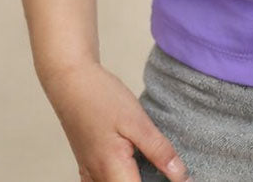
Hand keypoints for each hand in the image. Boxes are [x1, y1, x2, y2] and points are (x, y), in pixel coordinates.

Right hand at [41, 59, 192, 181]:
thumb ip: (159, 151)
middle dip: (148, 181)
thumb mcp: (138, 121)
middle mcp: (98, 178)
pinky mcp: (85, 165)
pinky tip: (130, 168)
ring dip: (131, 180)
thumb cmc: (102, 97)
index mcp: (113, 170)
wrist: (70, 81)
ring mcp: (89, 173)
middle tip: (168, 172)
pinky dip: (119, 180)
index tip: (178, 179)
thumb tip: (182, 178)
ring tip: (152, 170)